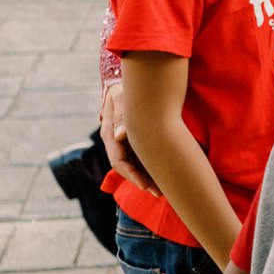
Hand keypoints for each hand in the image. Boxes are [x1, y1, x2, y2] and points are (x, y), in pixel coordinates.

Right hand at [99, 80, 158, 195]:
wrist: (133, 80)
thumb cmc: (127, 87)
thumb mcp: (123, 96)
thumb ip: (122, 114)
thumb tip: (119, 135)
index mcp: (110, 133)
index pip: (118, 161)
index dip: (132, 175)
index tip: (146, 186)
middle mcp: (115, 140)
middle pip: (127, 168)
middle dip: (142, 181)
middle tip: (160, 193)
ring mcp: (124, 141)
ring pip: (135, 165)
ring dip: (147, 177)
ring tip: (163, 189)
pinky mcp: (134, 139)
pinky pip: (141, 157)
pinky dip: (150, 167)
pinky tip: (163, 174)